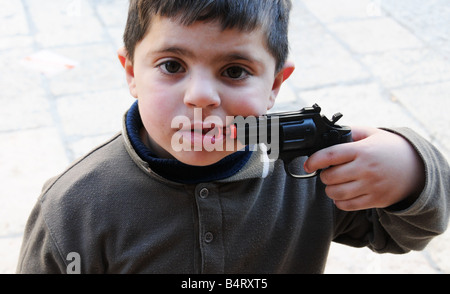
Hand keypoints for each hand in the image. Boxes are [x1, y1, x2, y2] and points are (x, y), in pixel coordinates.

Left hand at [304, 126, 424, 210]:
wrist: (417, 167)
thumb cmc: (390, 149)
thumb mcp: (372, 133)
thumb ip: (350, 132)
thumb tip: (329, 132)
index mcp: (362, 150)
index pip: (330, 155)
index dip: (314, 161)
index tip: (308, 164)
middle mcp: (365, 169)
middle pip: (330, 177)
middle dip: (324, 175)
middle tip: (328, 172)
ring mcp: (371, 186)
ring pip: (336, 193)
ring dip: (329, 189)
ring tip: (334, 183)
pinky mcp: (375, 199)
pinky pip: (348, 205)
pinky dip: (339, 202)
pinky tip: (342, 194)